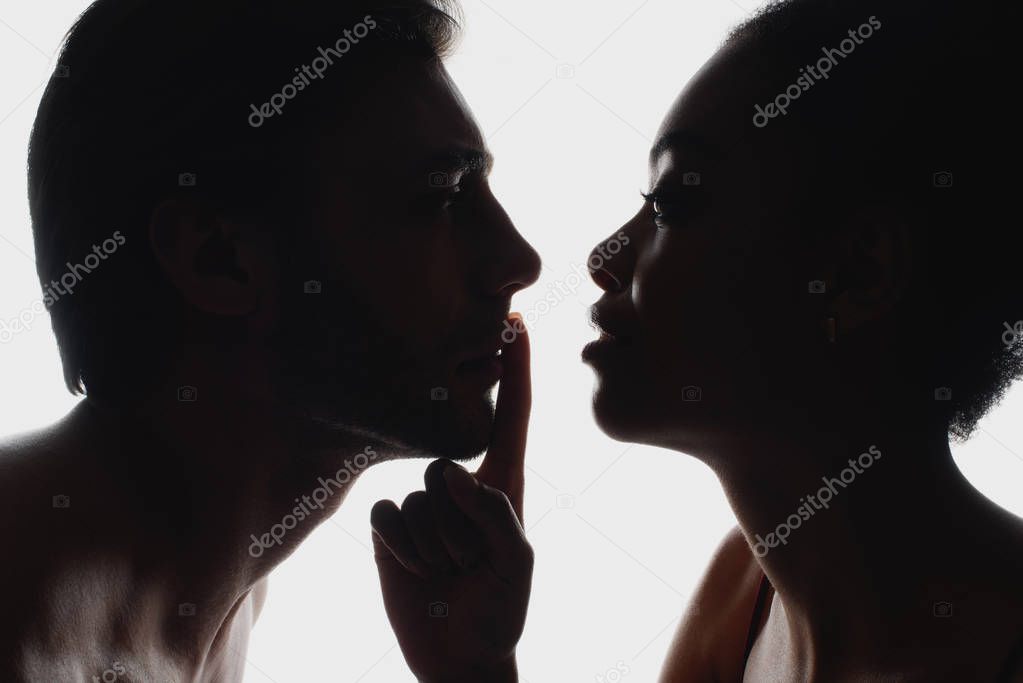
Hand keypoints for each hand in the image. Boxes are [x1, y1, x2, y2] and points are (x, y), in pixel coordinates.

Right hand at [371, 315, 533, 682]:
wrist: (457, 655)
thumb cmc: (500, 611)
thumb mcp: (516, 565)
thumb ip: (494, 514)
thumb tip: (450, 473)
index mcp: (504, 484)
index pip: (513, 417)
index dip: (516, 371)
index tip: (515, 323)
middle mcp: (461, 484)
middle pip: (445, 468)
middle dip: (457, 525)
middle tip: (469, 565)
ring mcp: (423, 504)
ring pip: (414, 498)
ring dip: (431, 546)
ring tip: (447, 572)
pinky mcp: (390, 526)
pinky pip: (384, 514)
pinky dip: (400, 548)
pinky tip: (415, 570)